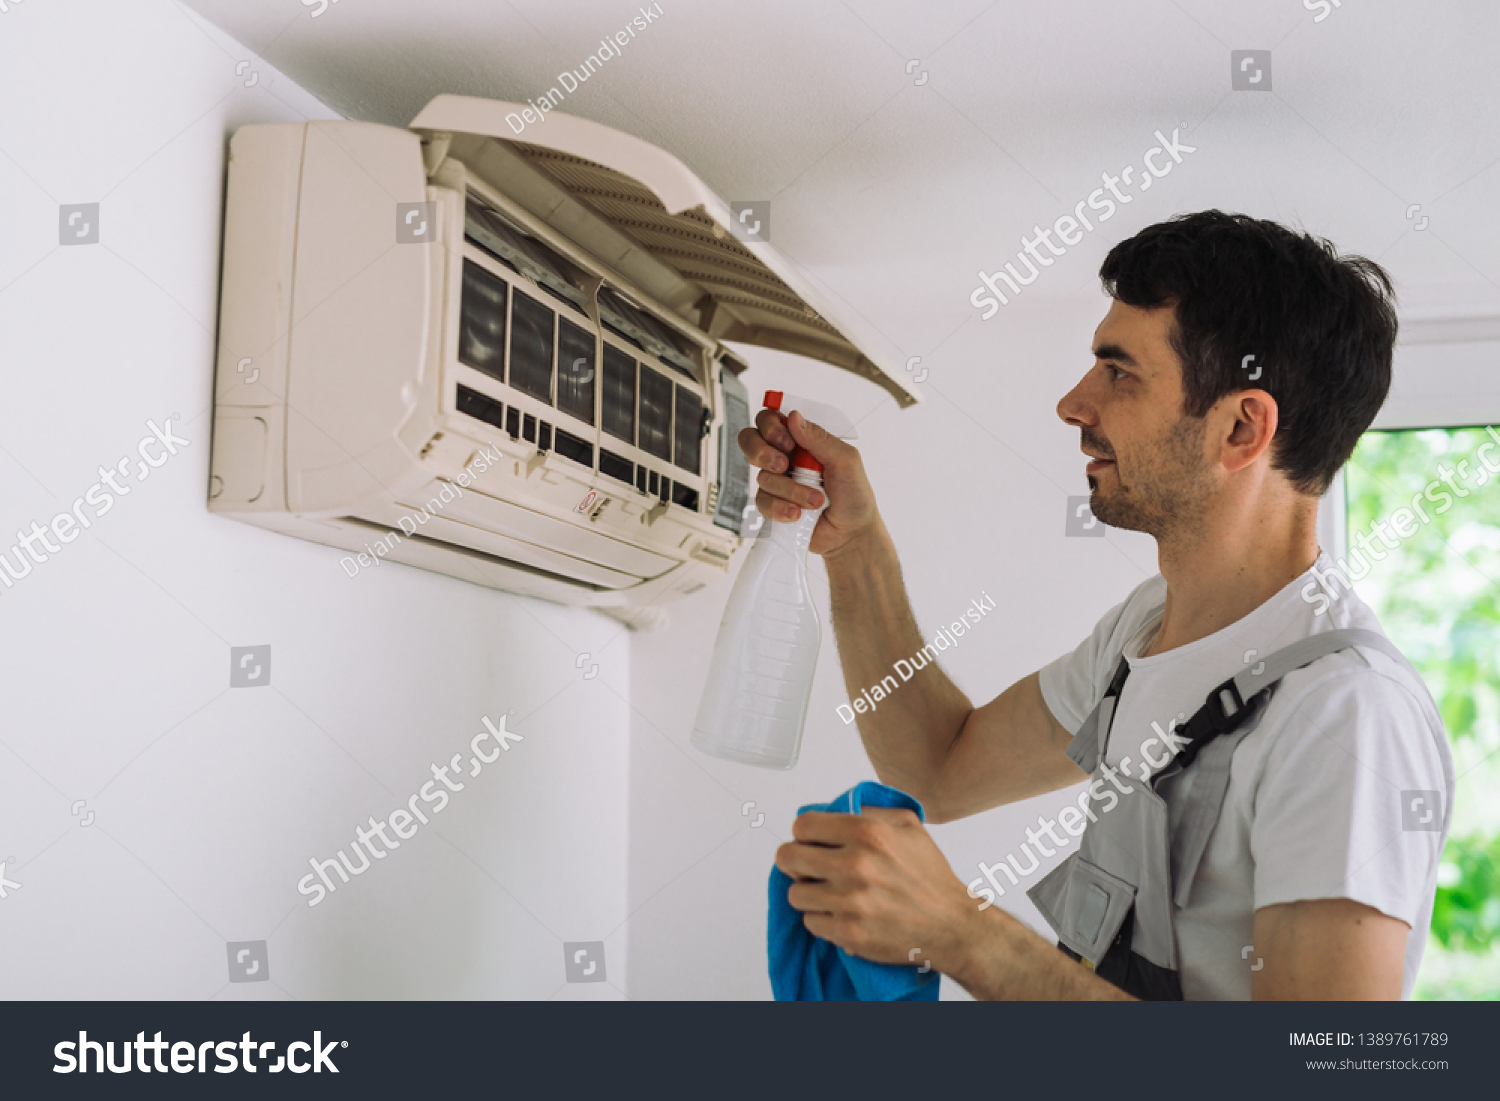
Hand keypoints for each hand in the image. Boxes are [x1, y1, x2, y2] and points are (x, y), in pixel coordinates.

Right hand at [738, 408, 878, 556]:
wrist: (851, 535)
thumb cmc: (854, 495)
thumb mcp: (846, 461)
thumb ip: (820, 438)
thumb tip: (794, 417)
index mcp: (802, 440)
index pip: (771, 419)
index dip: (770, 426)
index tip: (788, 443)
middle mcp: (785, 457)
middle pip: (750, 440)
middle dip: (762, 452)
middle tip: (783, 465)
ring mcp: (777, 482)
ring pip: (762, 477)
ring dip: (791, 490)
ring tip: (816, 501)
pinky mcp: (773, 505)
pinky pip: (762, 503)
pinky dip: (781, 508)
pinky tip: (798, 514)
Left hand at [774, 806, 975, 970]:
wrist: (952, 926)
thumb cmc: (930, 877)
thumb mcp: (908, 825)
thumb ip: (869, 811)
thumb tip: (833, 810)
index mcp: (868, 833)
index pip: (802, 825)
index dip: (804, 834)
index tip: (811, 842)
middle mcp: (855, 865)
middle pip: (788, 857)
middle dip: (795, 862)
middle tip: (808, 868)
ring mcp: (850, 902)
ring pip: (796, 894)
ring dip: (810, 893)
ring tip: (830, 894)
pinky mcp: (849, 934)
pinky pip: (811, 923)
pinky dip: (823, 920)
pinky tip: (842, 914)